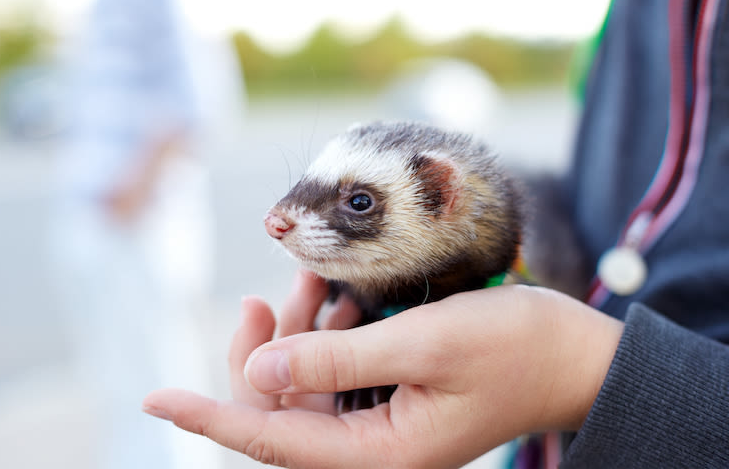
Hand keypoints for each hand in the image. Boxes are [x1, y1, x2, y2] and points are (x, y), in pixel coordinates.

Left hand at [143, 276, 622, 468]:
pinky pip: (339, 370)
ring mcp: (382, 427)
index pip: (270, 438)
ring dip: (302, 330)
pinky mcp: (393, 400)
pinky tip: (343, 295)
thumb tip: (260, 371)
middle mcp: (372, 451)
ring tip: (316, 278)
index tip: (157, 398)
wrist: (571, 352)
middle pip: (283, 408)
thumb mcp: (423, 344)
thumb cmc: (512, 346)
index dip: (210, 414)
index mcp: (377, 456)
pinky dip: (331, 331)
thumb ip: (338, 359)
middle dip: (266, 349)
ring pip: (308, 384)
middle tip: (267, 293)